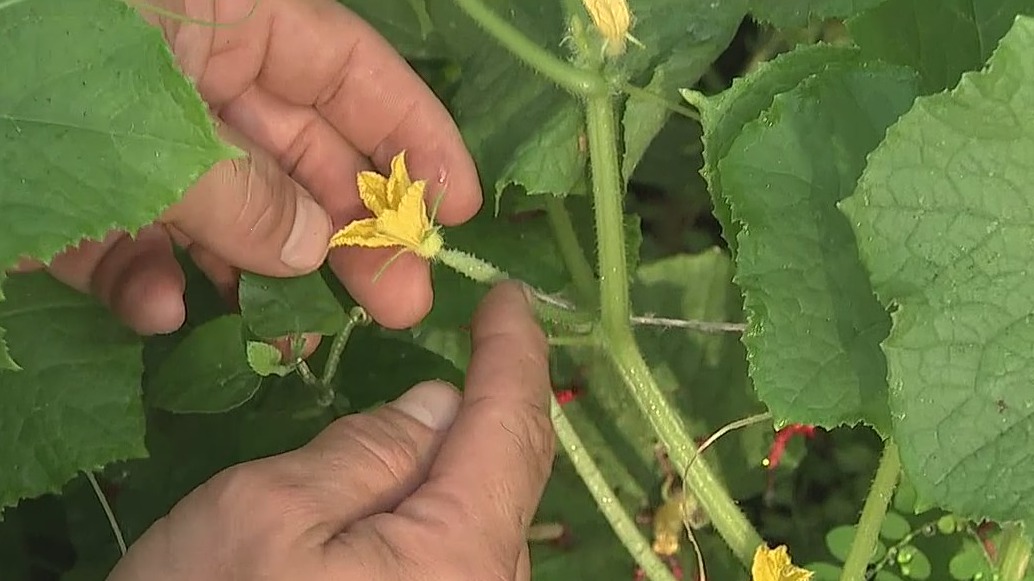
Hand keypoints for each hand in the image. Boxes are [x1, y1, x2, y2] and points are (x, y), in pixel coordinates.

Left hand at [14, 0, 480, 331]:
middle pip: (296, 145)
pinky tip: (149, 310)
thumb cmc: (14, 74)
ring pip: (221, 200)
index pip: (345, 65)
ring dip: (250, 267)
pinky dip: (146, 274)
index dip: (412, 134)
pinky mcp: (64, 180)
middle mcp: (177, 60)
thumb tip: (314, 246)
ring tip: (284, 331)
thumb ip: (236, 185)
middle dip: (348, 228)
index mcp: (210, 6)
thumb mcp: (140, 126)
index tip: (458, 207)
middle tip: (398, 305)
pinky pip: (131, 229)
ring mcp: (121, 124)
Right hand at [106, 283, 554, 580]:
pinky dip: (446, 495)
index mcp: (460, 553)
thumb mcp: (269, 510)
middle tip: (473, 338)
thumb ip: (367, 449)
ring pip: (486, 510)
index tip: (509, 298)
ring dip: (466, 450)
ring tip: (436, 406)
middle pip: (509, 469)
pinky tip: (415, 481)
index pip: (512, 425)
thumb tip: (440, 404)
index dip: (516, 352)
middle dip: (493, 397)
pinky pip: (462, 547)